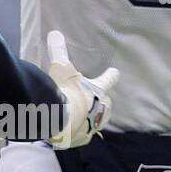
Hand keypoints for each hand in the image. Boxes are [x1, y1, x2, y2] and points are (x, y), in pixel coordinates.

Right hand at [45, 29, 118, 149]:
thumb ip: (58, 51)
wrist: (60, 119)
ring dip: (95, 118)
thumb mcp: (61, 68)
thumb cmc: (65, 91)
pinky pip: (85, 136)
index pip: (107, 80)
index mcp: (97, 90)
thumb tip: (55, 33)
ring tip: (88, 118)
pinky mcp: (82, 138)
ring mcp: (92, 125)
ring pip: (99, 122)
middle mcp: (100, 108)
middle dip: (104, 102)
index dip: (110, 76)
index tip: (115, 73)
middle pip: (107, 105)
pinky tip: (77, 134)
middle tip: (99, 100)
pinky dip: (81, 133)